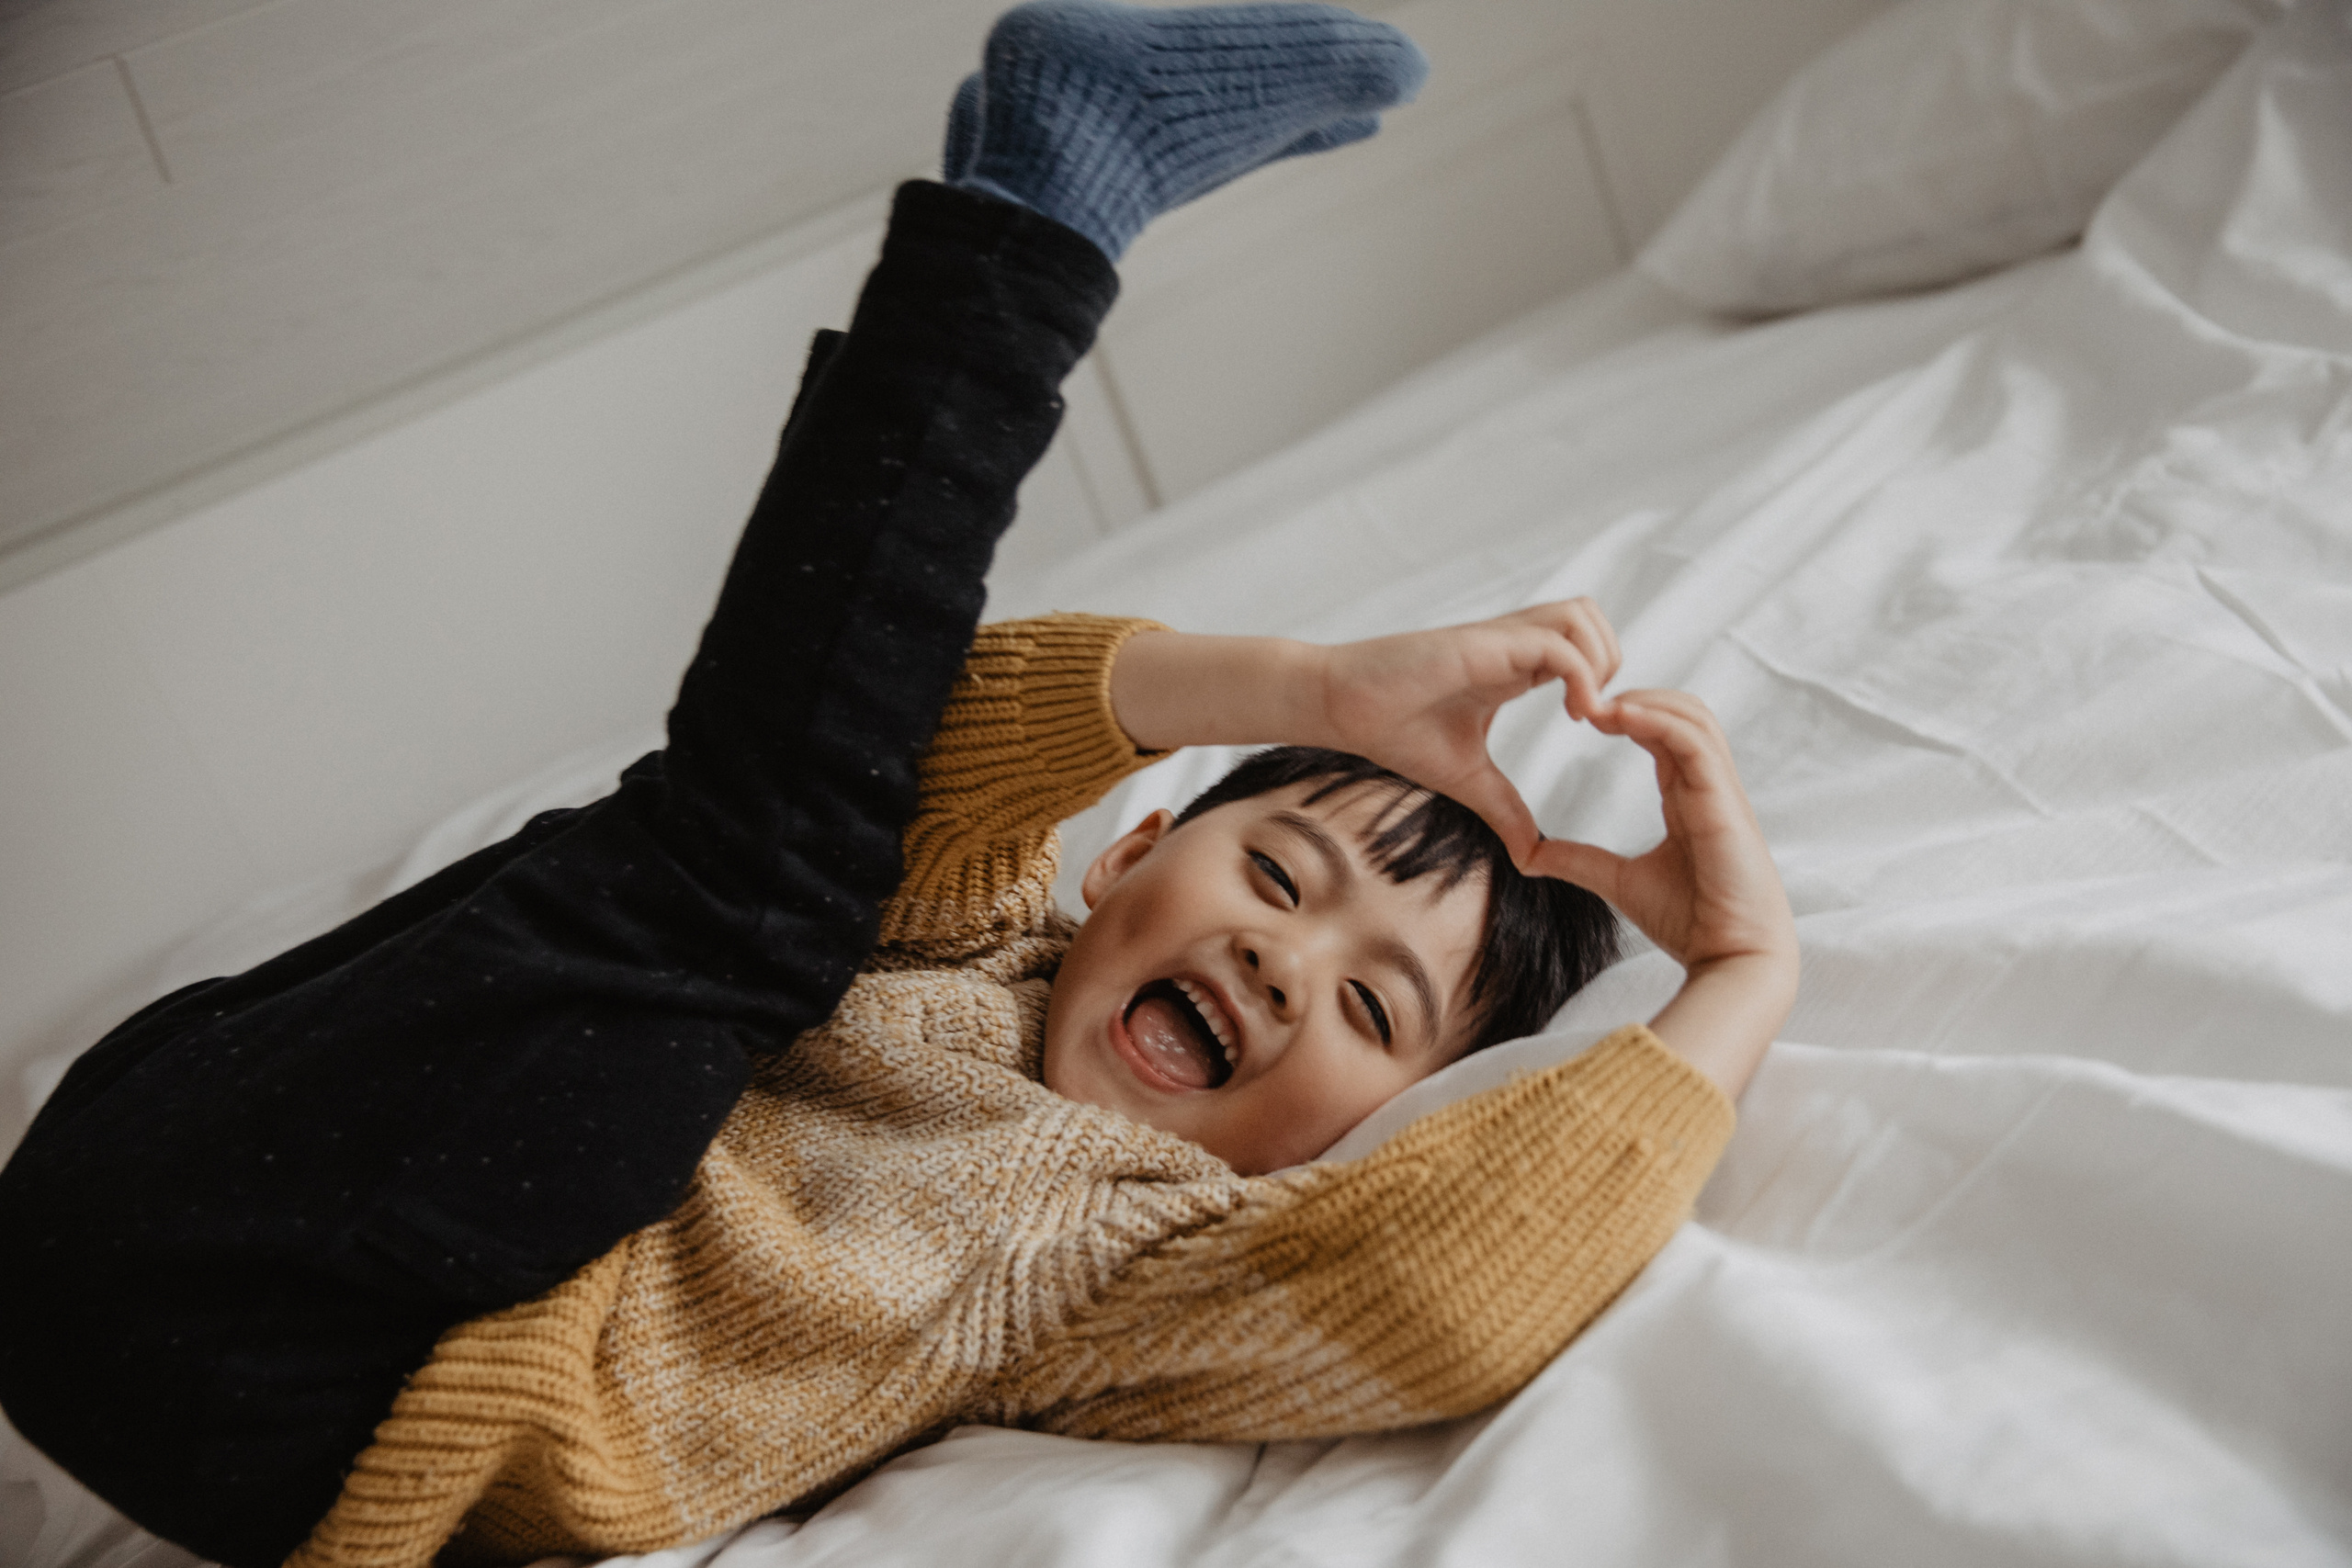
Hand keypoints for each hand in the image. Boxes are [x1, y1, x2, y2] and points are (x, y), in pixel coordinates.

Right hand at [1312, 598, 1621, 864]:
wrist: (1342, 708)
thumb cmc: (1395, 731)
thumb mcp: (1467, 779)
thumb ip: (1505, 809)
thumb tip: (1532, 855)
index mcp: (1513, 667)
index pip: (1582, 646)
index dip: (1602, 681)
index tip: (1593, 730)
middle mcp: (1512, 644)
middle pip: (1591, 618)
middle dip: (1612, 663)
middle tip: (1598, 716)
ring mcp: (1500, 640)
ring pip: (1582, 616)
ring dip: (1600, 661)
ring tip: (1587, 712)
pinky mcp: (1486, 645)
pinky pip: (1557, 646)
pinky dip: (1580, 676)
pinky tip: (1574, 715)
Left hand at [1528, 689, 1795, 1096]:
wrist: (1730, 958)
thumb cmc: (1690, 922)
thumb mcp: (1619, 881)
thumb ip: (1578, 861)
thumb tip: (1527, 856)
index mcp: (1690, 797)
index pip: (1664, 734)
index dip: (1628, 716)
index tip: (1584, 715)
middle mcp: (1708, 786)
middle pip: (1682, 712)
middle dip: (1637, 696)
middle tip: (1587, 699)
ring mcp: (1721, 790)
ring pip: (1692, 716)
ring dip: (1646, 700)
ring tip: (1599, 703)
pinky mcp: (1724, 800)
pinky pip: (1694, 742)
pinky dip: (1658, 722)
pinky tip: (1619, 716)